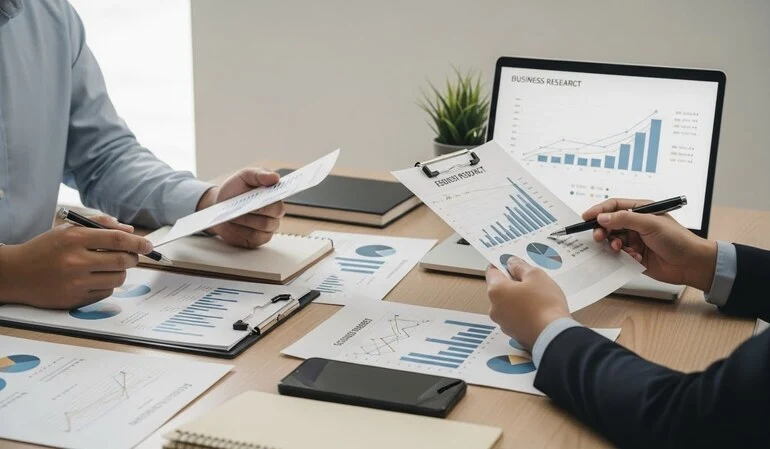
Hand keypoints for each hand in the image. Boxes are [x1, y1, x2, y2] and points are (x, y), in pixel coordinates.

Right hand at [0, 215, 152, 308]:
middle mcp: (76, 261)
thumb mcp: (68, 228)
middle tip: (132, 256)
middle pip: (122, 261)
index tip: (148, 245)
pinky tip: (96, 278)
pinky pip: (106, 292)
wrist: (16, 274)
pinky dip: (107, 285)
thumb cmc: (46, 248)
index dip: (138, 243)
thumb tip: (130, 232)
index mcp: (74, 238)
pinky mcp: (75, 299)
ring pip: (118, 278)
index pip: (117, 240)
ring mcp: (75, 282)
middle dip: (133, 258)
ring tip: (111, 266)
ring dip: (121, 272)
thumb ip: (100, 225)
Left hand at [197, 168, 285, 248]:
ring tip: (234, 214)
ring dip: (248, 219)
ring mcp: (268, 226)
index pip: (282, 194)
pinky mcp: (258, 239)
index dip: (279, 194)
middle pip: (277, 211)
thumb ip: (259, 174)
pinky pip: (255, 237)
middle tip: (246, 205)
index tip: (272, 193)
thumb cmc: (234, 190)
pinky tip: (234, 225)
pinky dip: (243, 230)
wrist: (219, 207)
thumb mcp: (243, 176)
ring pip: (265, 224)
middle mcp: (274, 211)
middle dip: (260, 207)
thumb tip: (275, 177)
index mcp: (273, 193)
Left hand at [486, 256, 570, 350]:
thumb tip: (512, 263)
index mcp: (496, 291)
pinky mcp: (513, 333)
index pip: (492, 271)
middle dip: (513, 283)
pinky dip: (523, 312)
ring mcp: (503, 323)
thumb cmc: (544, 304)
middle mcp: (494, 308)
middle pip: (500, 289)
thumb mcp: (536, 276)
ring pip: (508, 304)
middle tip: (531, 280)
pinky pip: (516, 317)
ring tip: (538, 297)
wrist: (553, 336)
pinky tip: (538, 311)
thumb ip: (520, 266)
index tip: (513, 263)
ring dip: (519, 299)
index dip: (502, 265)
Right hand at [583, 198, 716, 290]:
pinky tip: (634, 258)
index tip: (586, 217)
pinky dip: (623, 256)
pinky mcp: (635, 256)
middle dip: (602, 230)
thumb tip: (602, 217)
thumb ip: (625, 219)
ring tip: (620, 249)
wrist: (691, 264)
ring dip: (613, 244)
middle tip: (598, 237)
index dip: (599, 210)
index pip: (614, 206)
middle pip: (609, 224)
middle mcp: (636, 224)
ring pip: (612, 240)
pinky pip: (619, 255)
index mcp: (641, 210)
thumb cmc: (677, 239)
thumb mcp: (650, 224)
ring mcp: (635, 240)